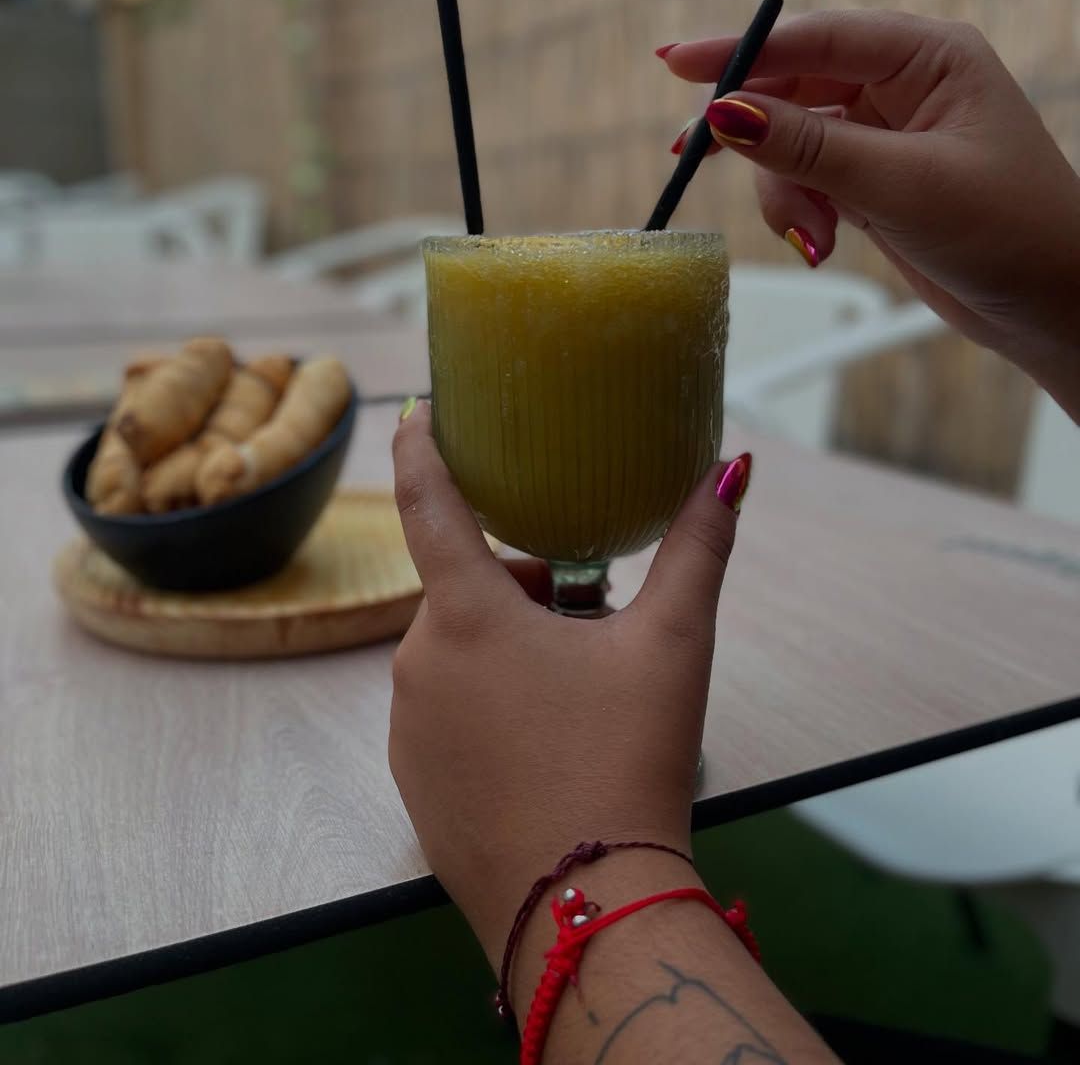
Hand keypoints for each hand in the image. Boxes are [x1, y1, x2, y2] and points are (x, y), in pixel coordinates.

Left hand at [389, 403, 746, 968]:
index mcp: (466, 616)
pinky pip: (447, 712)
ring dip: (509, 648)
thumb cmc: (628, 759)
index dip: (420, 448)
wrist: (590, 910)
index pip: (426, 502)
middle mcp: (418, 665)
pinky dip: (489, 704)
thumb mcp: (673, 646)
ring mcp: (407, 730)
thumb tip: (732, 469)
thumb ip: (698, 549)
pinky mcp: (412, 785)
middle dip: (525, 589)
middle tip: (593, 622)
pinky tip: (548, 746)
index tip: (416, 411)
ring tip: (581, 693)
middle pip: (465, 590)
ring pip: (457, 652)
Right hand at [662, 11, 1079, 415]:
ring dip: (782, 185)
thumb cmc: (1010, 234)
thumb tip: (725, 112)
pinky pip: (806, 176)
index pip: (819, 36)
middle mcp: (905, 83)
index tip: (677, 64)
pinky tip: (819, 240)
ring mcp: (886, 132)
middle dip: (755, 130)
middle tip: (695, 154)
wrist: (1053, 308)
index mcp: (929, 56)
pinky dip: (799, 207)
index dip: (743, 50)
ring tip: (810, 233)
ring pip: (790, 138)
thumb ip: (808, 148)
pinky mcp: (873, 178)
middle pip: (794, 85)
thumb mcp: (900, 186)